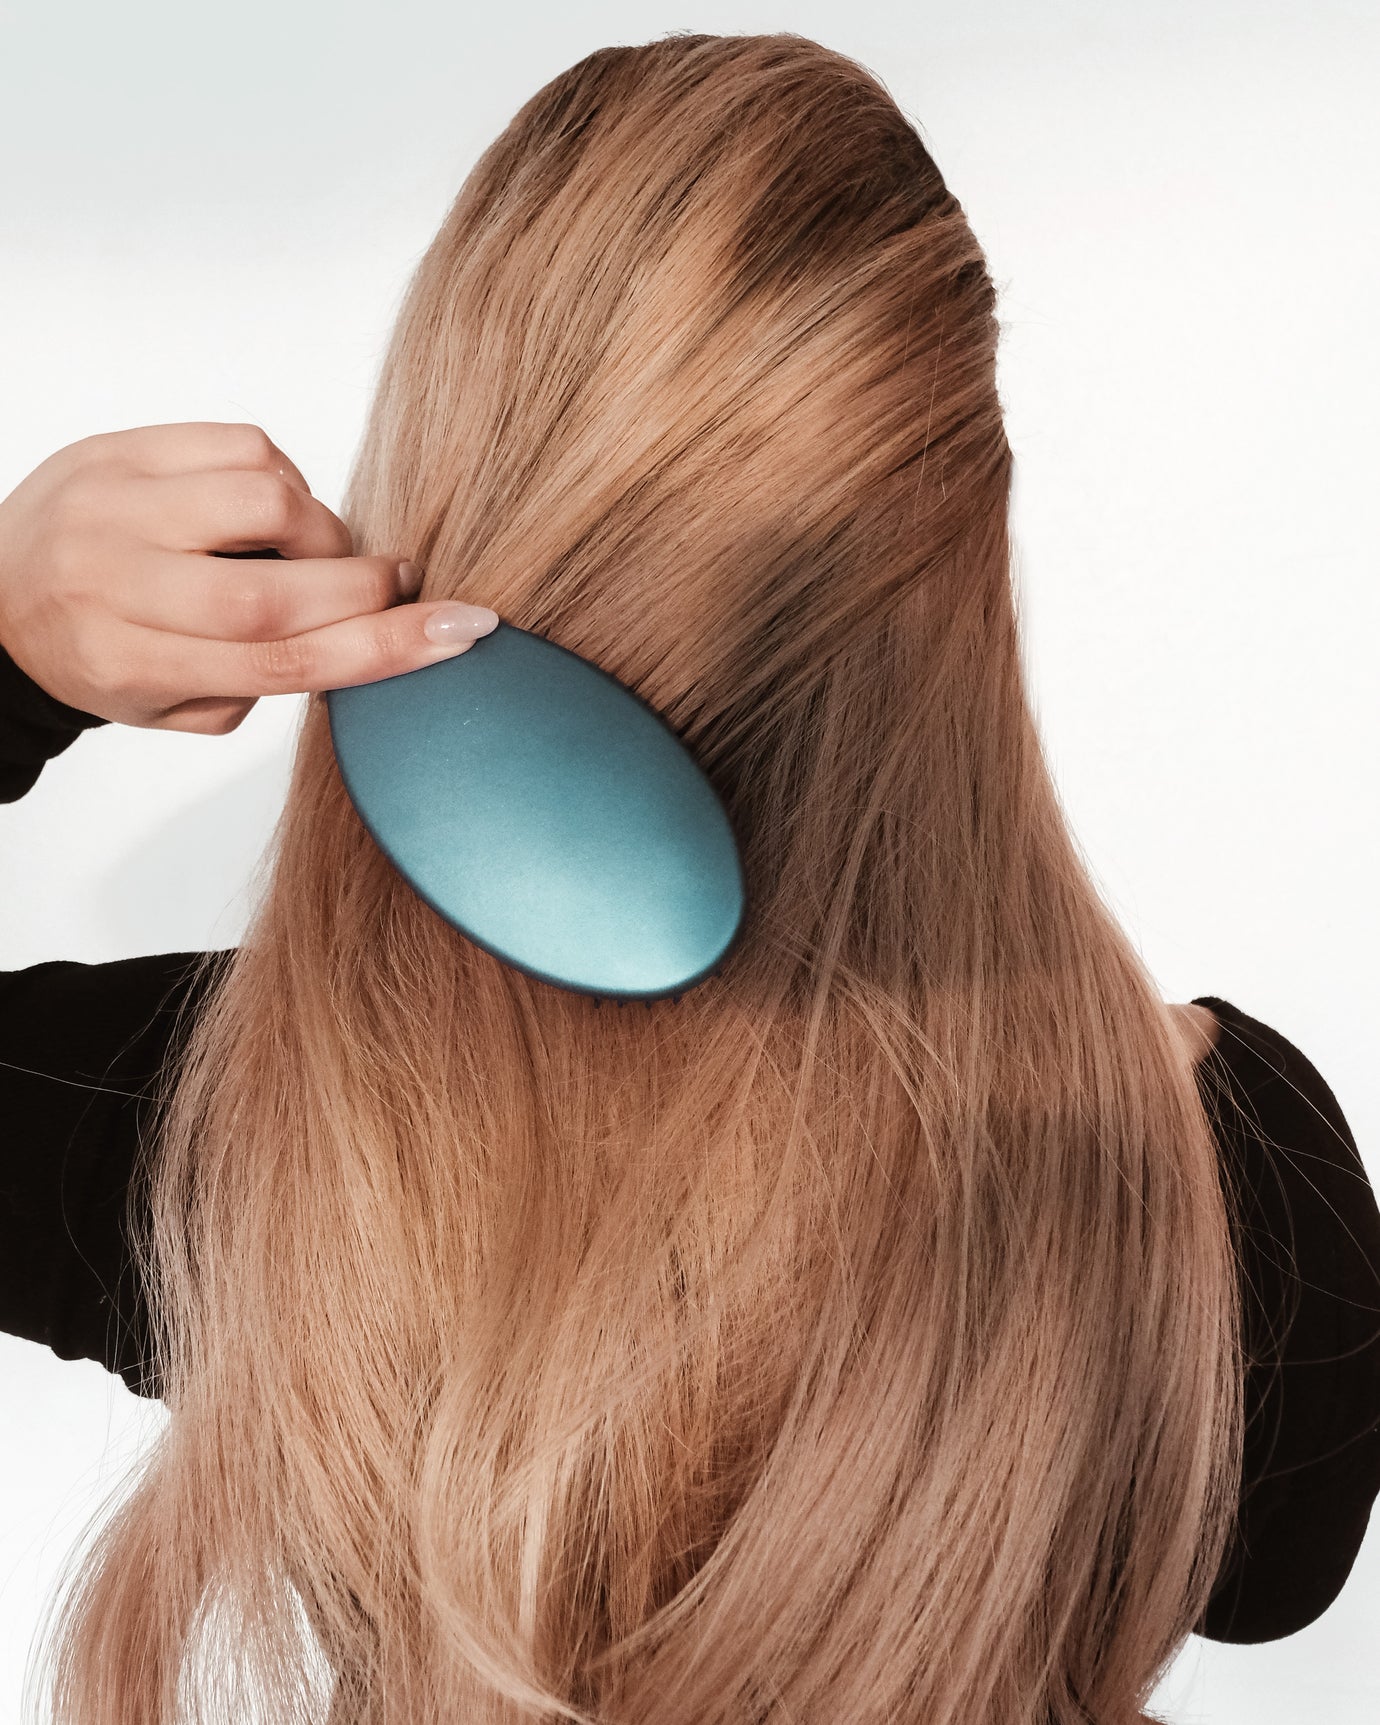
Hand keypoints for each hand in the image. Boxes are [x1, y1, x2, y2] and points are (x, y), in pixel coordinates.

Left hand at [0, 422, 497, 733]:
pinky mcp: (119, 448)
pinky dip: (282, 480)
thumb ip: (266, 678)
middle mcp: (115, 584)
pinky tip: (268, 509)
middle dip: (365, 589)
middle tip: (394, 587)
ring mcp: (113, 506)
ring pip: (266, 500)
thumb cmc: (100, 655)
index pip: (279, 663)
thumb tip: (367, 631)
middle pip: (277, 589)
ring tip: (310, 551)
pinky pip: (240, 445)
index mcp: (131, 665)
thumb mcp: (175, 701)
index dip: (381, 647)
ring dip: (320, 529)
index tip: (459, 630)